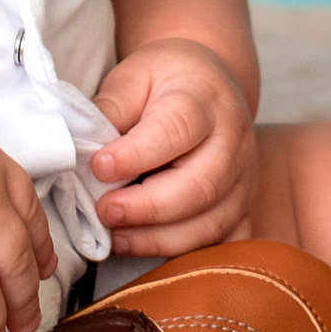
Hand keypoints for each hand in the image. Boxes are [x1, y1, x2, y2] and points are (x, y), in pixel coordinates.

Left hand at [90, 38, 257, 255]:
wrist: (208, 83)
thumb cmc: (164, 80)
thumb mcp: (133, 75)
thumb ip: (111, 109)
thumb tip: (85, 150)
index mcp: (203, 99)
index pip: (175, 130)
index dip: (135, 155)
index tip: (98, 168)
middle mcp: (233, 140)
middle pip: (200, 186)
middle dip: (147, 208)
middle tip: (105, 211)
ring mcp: (244, 177)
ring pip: (211, 222)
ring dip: (159, 238)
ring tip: (117, 237)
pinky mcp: (245, 207)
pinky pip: (226, 244)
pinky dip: (189, 256)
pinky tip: (151, 251)